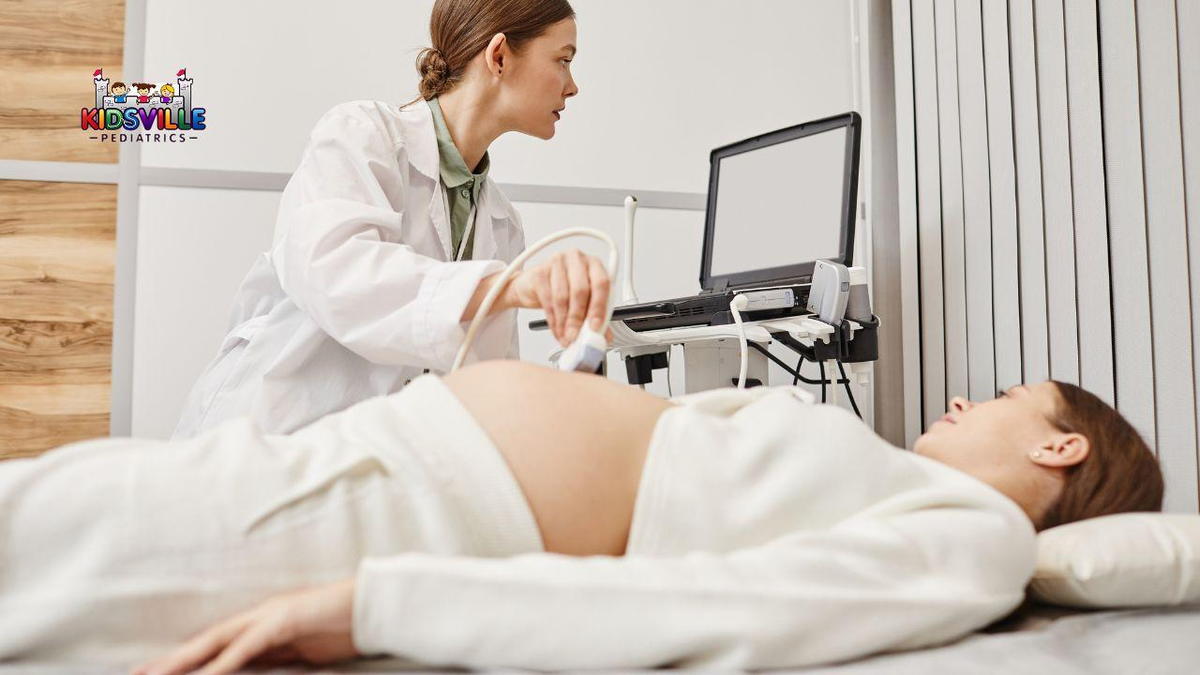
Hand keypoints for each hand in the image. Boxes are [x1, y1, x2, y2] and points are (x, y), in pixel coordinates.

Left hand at [132, 578, 357, 674]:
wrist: (377, 604)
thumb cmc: (347, 627)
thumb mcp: (307, 652)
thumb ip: (281, 659)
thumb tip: (259, 669)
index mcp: (265, 625)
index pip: (217, 648)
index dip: (186, 662)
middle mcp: (260, 618)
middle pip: (205, 642)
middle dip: (170, 662)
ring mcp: (271, 617)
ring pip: (216, 642)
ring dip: (183, 662)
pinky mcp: (284, 621)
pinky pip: (247, 647)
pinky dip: (224, 663)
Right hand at [504, 249, 611, 346]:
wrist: (534, 285)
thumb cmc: (565, 289)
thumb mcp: (585, 301)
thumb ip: (596, 316)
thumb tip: (604, 337)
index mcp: (594, 264)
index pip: (601, 284)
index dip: (599, 308)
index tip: (595, 327)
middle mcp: (577, 260)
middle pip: (580, 290)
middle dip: (578, 318)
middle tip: (576, 336)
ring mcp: (557, 263)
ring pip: (562, 298)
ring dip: (564, 323)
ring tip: (566, 336)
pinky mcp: (540, 272)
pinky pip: (548, 301)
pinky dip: (553, 321)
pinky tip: (557, 330)